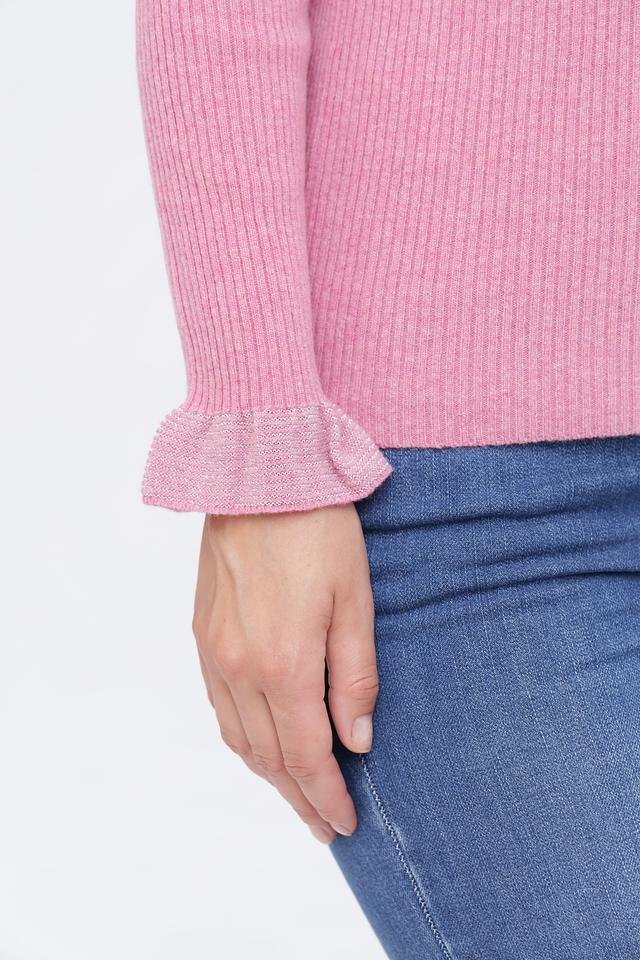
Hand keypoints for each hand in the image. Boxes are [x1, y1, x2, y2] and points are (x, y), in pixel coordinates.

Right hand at [192, 503, 378, 843]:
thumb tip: (356, 741)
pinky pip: (219, 705)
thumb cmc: (318, 529)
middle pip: (269, 758)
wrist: (259, 475)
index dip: (326, 797)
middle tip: (324, 824)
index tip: (345, 823)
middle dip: (299, 798)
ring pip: (238, 738)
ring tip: (295, 794)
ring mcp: (214, 651)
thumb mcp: (355, 600)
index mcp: (284, 663)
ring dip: (268, 774)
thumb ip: (354, 677)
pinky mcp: (202, 633)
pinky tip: (260, 742)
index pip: (306, 756)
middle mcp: (240, 667)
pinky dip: (242, 738)